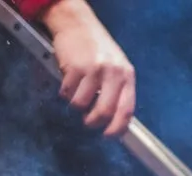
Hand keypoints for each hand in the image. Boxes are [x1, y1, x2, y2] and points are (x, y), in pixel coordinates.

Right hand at [40, 0, 134, 135]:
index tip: (109, 136)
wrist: (77, 23)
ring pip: (81, 104)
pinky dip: (65, 92)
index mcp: (126, 75)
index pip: (126, 110)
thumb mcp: (116, 67)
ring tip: (77, 92)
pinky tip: (69, 81)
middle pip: (103, 112)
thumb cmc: (97, 48)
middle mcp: (112, 73)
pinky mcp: (74, 67)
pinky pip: (67, 93)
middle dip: (93, 122)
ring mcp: (93, 70)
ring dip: (75, 104)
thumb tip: (114, 120)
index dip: (117, 128)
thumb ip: (117, 90)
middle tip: (88, 122)